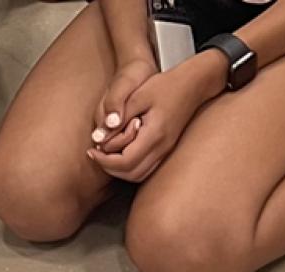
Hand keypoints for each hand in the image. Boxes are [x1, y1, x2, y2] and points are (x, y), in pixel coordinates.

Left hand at [91, 52, 228, 181]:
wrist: (193, 84)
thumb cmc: (164, 86)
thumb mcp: (136, 96)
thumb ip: (117, 117)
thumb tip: (98, 138)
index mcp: (154, 135)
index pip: (125, 162)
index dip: (104, 160)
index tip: (92, 150)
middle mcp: (162, 148)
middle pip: (131, 173)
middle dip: (109, 167)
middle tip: (96, 153)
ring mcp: (166, 150)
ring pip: (138, 174)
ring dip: (119, 169)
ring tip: (105, 153)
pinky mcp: (166, 149)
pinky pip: (146, 168)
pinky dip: (129, 166)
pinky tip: (120, 151)